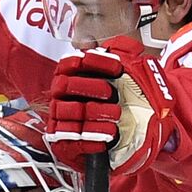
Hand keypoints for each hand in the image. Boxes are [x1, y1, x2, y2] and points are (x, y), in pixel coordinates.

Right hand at [45, 37, 173, 174]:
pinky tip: (109, 135)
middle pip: (64, 85)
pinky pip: (72, 141)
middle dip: (89, 86)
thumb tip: (131, 47)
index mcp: (69, 78)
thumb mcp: (124, 80)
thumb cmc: (116, 105)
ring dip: (93, 112)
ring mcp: (60, 121)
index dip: (93, 63)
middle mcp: (60, 97)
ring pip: (68, 112)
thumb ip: (125, 59)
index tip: (117, 67)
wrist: (122, 140)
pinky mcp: (65, 145)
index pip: (70, 62)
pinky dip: (92, 137)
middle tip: (112, 92)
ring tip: (115, 114)